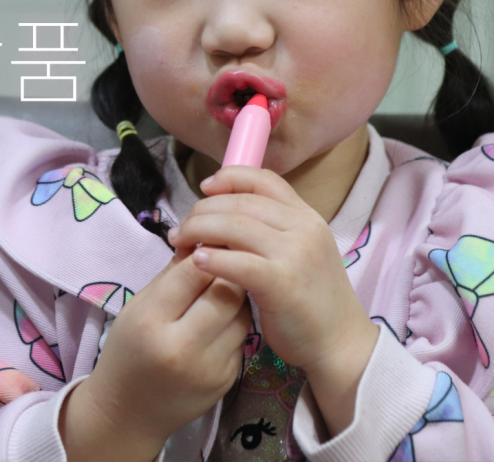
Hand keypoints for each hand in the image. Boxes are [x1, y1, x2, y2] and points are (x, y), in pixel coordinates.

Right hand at [64, 247, 251, 458]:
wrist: (129, 412)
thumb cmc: (128, 349)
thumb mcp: (139, 305)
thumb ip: (172, 274)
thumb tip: (202, 240)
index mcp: (153, 321)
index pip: (195, 272)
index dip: (206, 251)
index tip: (209, 241)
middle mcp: (183, 347)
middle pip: (226, 292)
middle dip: (227, 271)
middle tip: (223, 260)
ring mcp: (210, 368)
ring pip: (242, 314)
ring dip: (236, 296)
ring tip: (221, 289)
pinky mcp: (227, 381)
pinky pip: (242, 338)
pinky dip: (235, 323)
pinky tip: (220, 320)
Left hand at [166, 166, 376, 378]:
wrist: (342, 344)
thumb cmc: (310, 299)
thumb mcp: (298, 251)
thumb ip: (268, 230)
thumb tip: (219, 214)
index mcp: (306, 216)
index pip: (263, 179)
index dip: (229, 177)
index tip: (204, 187)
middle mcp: (303, 227)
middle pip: (240, 201)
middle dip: (202, 210)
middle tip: (181, 227)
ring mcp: (295, 253)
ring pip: (234, 226)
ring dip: (199, 230)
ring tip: (179, 242)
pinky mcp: (284, 283)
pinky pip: (238, 262)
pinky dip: (212, 258)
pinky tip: (196, 261)